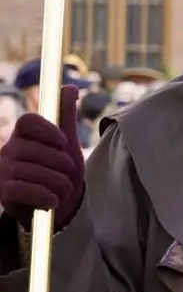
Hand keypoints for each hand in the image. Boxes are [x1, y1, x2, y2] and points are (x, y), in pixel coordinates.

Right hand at [0, 86, 85, 229]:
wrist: (58, 205)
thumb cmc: (59, 171)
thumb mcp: (66, 143)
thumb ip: (65, 116)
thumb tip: (68, 87)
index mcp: (23, 136)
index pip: (28, 121)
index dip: (47, 130)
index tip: (63, 142)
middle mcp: (9, 151)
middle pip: (35, 149)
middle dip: (59, 163)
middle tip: (68, 173)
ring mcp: (4, 172)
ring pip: (32, 171)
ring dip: (57, 183)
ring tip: (63, 189)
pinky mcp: (4, 193)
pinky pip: (24, 189)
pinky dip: (44, 196)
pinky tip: (53, 201)